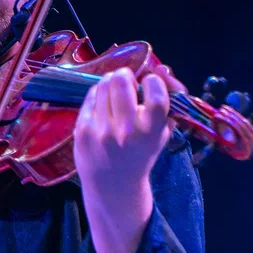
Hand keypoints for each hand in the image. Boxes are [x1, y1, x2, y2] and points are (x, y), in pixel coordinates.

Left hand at [73, 64, 185, 194]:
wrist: (113, 184)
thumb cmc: (142, 153)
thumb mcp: (162, 132)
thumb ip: (169, 100)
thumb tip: (161, 68)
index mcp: (151, 131)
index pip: (156, 92)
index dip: (152, 81)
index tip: (149, 85)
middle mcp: (126, 130)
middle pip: (121, 81)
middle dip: (125, 76)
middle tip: (126, 82)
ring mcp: (101, 130)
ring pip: (103, 85)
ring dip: (110, 82)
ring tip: (114, 92)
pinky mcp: (83, 130)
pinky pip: (90, 97)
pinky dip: (97, 95)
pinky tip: (102, 106)